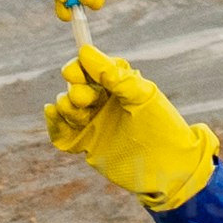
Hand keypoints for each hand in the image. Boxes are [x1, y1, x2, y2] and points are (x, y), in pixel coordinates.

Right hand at [47, 45, 217, 211]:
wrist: (170, 172)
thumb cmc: (163, 130)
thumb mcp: (141, 98)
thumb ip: (114, 76)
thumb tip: (84, 51)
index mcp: (120, 84)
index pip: (90, 67)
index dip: (78, 68)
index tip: (73, 74)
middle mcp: (105, 100)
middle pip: (76, 86)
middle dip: (75, 91)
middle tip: (84, 101)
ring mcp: (95, 122)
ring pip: (67, 106)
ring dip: (67, 107)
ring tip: (80, 114)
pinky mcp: (87, 144)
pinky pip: (62, 132)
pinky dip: (53, 124)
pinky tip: (51, 114)